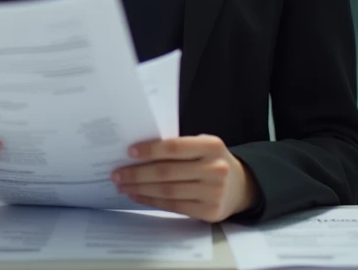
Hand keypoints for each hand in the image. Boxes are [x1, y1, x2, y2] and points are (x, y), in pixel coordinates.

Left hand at [112, 135, 257, 222]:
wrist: (241, 186)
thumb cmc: (212, 161)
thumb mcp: (203, 146)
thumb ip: (179, 147)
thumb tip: (138, 153)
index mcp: (212, 146)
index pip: (175, 147)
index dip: (150, 149)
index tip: (129, 152)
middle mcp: (215, 169)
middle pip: (167, 172)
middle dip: (137, 173)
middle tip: (117, 173)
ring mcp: (214, 193)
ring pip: (168, 191)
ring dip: (140, 188)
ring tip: (123, 185)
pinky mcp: (209, 212)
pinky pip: (173, 206)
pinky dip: (152, 200)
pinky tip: (138, 195)